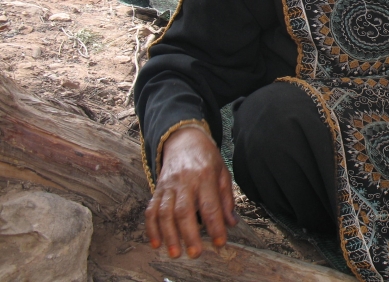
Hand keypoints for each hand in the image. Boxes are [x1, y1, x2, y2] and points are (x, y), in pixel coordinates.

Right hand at [145, 127, 237, 258]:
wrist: (184, 140)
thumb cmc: (207, 158)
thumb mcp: (223, 172)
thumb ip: (226, 199)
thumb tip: (231, 223)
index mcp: (206, 176)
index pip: (210, 205)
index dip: (215, 225)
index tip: (220, 242)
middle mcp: (185, 181)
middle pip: (184, 210)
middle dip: (189, 234)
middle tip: (195, 253)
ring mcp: (169, 185)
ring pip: (165, 212)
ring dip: (169, 235)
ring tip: (176, 253)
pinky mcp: (157, 188)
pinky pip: (151, 209)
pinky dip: (152, 228)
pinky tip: (156, 243)